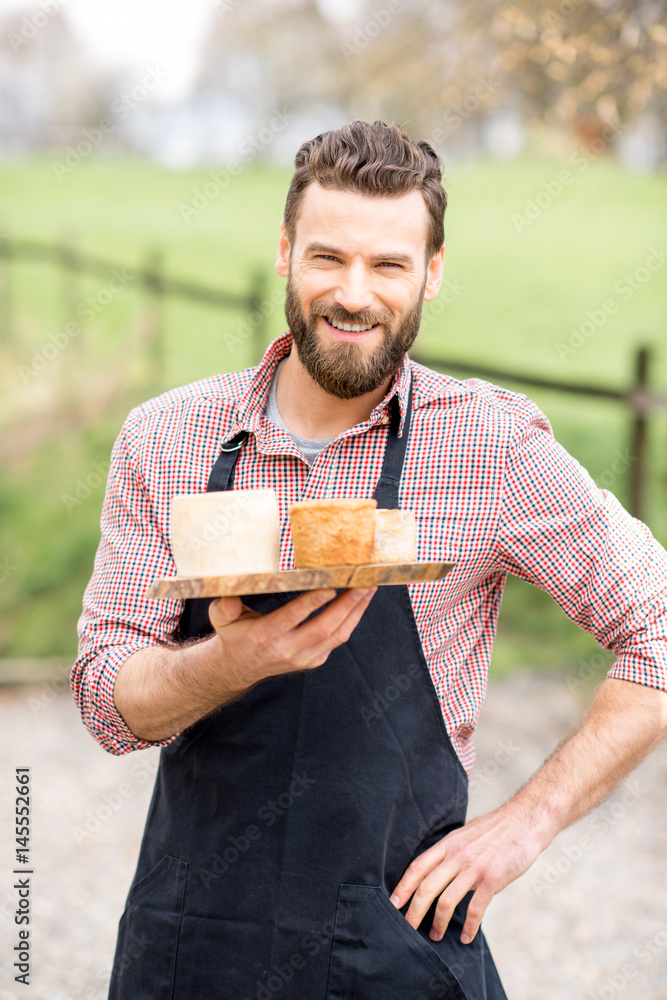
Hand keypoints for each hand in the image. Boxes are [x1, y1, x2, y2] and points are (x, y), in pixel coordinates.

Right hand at [208, 587, 376, 692]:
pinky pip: (338, 639)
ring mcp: (304, 657)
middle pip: (323, 627)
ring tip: (370, 588)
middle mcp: (287, 650)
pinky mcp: (315, 660)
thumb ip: (224, 607)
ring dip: (356, 610)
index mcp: (264, 636)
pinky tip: (361, 601)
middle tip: (364, 582)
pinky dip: (352, 619)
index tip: (329, 586)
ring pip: (337, 634)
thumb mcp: (220, 620)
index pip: (292, 618)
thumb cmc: (233, 635)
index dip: (311, 603)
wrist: (239, 668)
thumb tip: (228, 595)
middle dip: (347, 604)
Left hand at [389, 800, 549, 944]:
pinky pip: (474, 909)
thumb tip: (436, 867)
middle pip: (426, 887)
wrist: (525, 820)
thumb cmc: (496, 829)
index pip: (418, 866)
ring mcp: (474, 868)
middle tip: (406, 928)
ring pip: (446, 901)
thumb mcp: (466, 833)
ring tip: (435, 936)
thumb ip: (450, 850)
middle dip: (413, 911)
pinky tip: (466, 937)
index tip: (392, 903)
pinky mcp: (492, 879)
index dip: (403, 886)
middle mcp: (457, 855)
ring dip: (438, 923)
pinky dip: (468, 927)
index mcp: (448, 844)